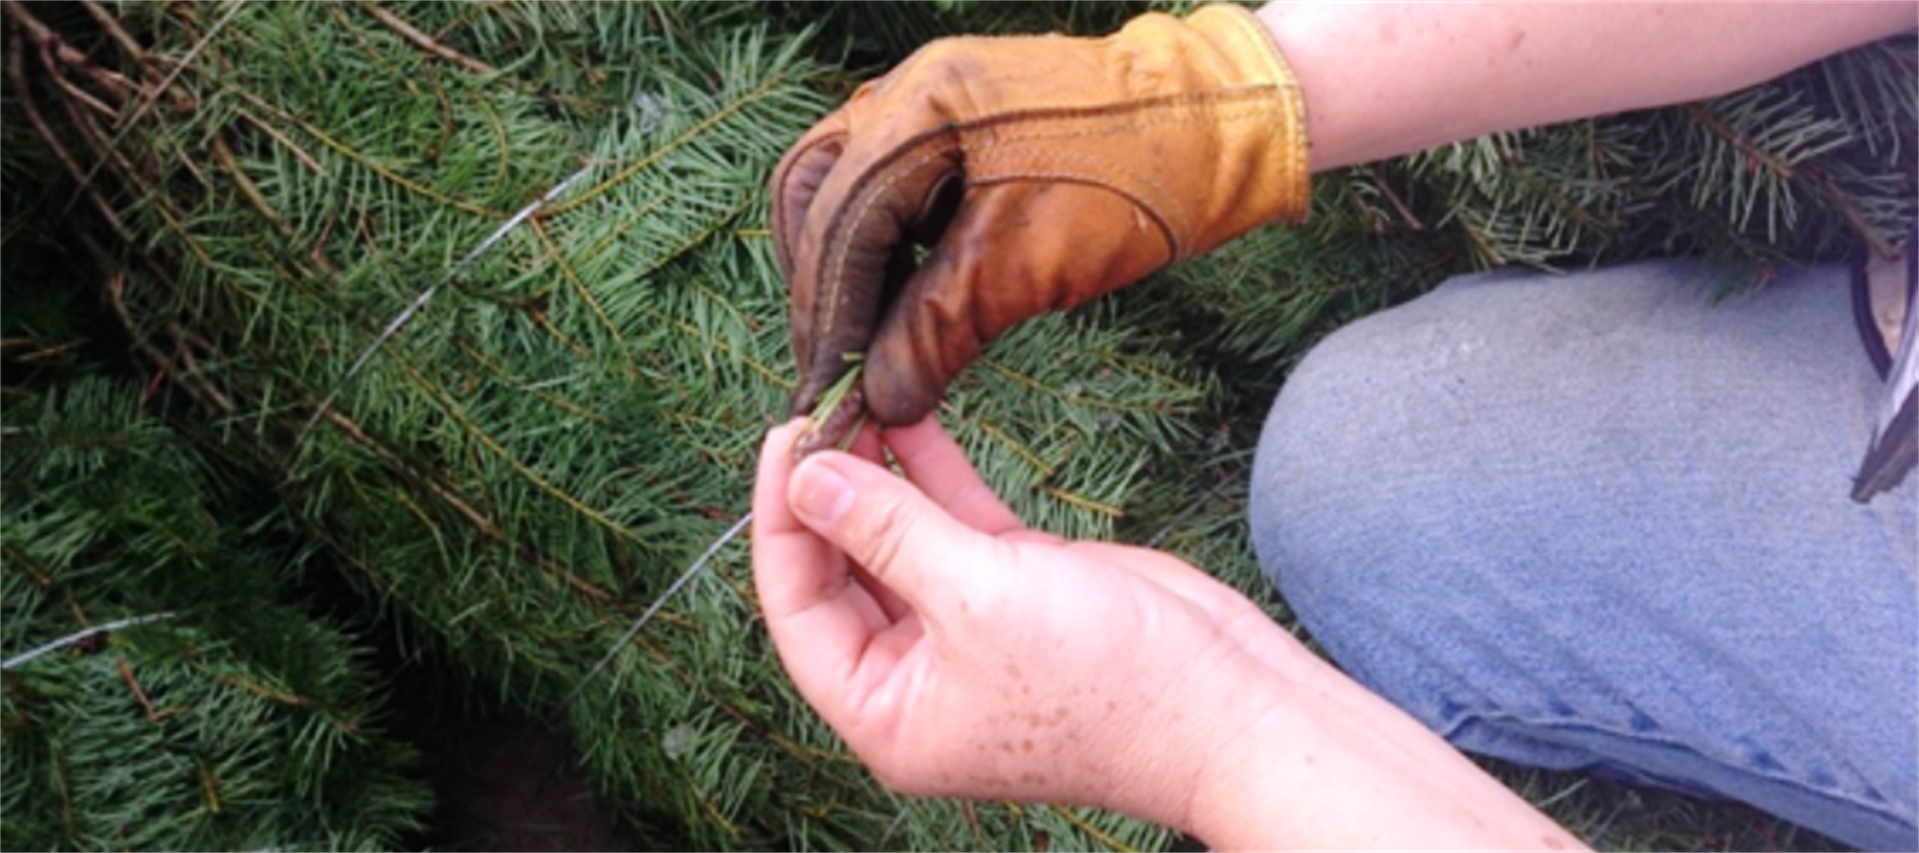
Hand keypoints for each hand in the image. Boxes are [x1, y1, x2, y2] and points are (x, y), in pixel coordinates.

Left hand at [749, 417, 1306, 825]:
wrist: (1228, 703)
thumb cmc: (1108, 684)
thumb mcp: (978, 598)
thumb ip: (886, 531)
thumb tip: (806, 476)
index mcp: (885, 710)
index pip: (798, 608)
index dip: (782, 521)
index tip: (787, 440)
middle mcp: (914, 675)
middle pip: (839, 570)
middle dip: (826, 491)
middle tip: (819, 409)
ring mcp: (964, 629)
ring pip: (894, 539)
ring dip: (876, 473)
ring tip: (854, 397)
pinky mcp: (1013, 588)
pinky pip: (950, 524)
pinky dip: (931, 473)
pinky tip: (908, 416)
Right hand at [771, 4, 1310, 425]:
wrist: (1221, 125)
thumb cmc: (1137, 180)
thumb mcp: (1029, 262)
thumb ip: (938, 328)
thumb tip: (877, 401)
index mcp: (919, 103)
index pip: (840, 219)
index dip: (829, 315)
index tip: (827, 392)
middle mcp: (908, 91)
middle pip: (816, 194)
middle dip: (820, 288)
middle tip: (831, 372)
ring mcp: (931, 105)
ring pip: (847, 193)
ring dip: (847, 272)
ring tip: (858, 350)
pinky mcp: (958, 131)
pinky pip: (892, 193)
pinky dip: (885, 253)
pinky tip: (899, 307)